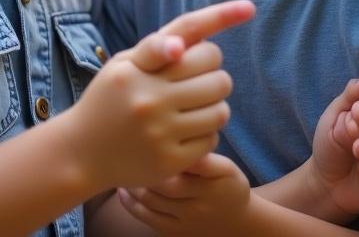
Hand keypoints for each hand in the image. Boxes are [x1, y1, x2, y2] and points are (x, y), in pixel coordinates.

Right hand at [64, 0, 253, 191]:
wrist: (82, 152)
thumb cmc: (108, 99)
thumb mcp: (122, 64)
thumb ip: (155, 47)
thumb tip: (181, 47)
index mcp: (139, 68)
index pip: (187, 32)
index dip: (222, 17)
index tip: (250, 7)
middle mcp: (150, 98)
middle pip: (217, 74)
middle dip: (213, 73)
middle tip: (195, 80)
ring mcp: (161, 132)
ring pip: (221, 109)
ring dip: (214, 104)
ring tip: (192, 105)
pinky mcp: (171, 161)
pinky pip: (212, 138)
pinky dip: (206, 131)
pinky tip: (186, 129)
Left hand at [118, 152, 250, 236]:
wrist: (236, 224)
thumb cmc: (228, 186)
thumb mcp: (226, 168)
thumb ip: (205, 157)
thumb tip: (181, 142)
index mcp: (211, 183)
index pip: (183, 163)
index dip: (161, 149)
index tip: (148, 132)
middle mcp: (198, 205)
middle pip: (162, 183)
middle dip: (143, 163)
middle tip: (129, 144)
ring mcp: (185, 221)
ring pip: (151, 200)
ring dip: (133, 182)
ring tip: (124, 162)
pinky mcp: (174, 233)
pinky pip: (147, 218)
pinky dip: (131, 204)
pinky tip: (123, 190)